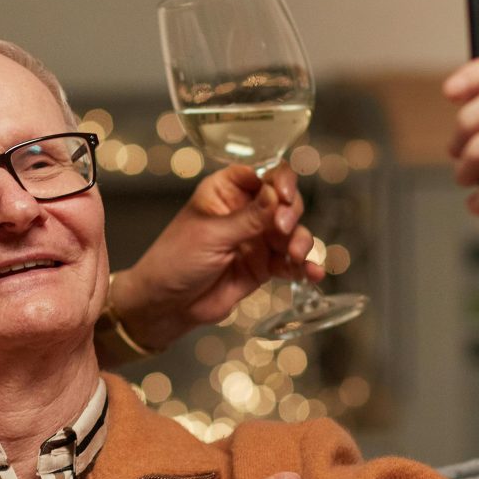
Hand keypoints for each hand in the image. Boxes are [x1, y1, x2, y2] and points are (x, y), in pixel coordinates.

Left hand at [111, 165, 317, 350]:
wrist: (166, 305)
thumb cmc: (174, 261)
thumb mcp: (211, 235)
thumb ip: (249, 218)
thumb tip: (277, 196)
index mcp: (225, 191)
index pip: (262, 173)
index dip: (279, 181)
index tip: (283, 196)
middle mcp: (245, 211)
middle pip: (284, 200)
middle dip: (291, 213)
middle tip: (283, 229)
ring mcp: (257, 239)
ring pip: (293, 231)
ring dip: (301, 241)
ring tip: (296, 256)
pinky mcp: (263, 266)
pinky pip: (291, 262)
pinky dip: (304, 266)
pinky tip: (312, 273)